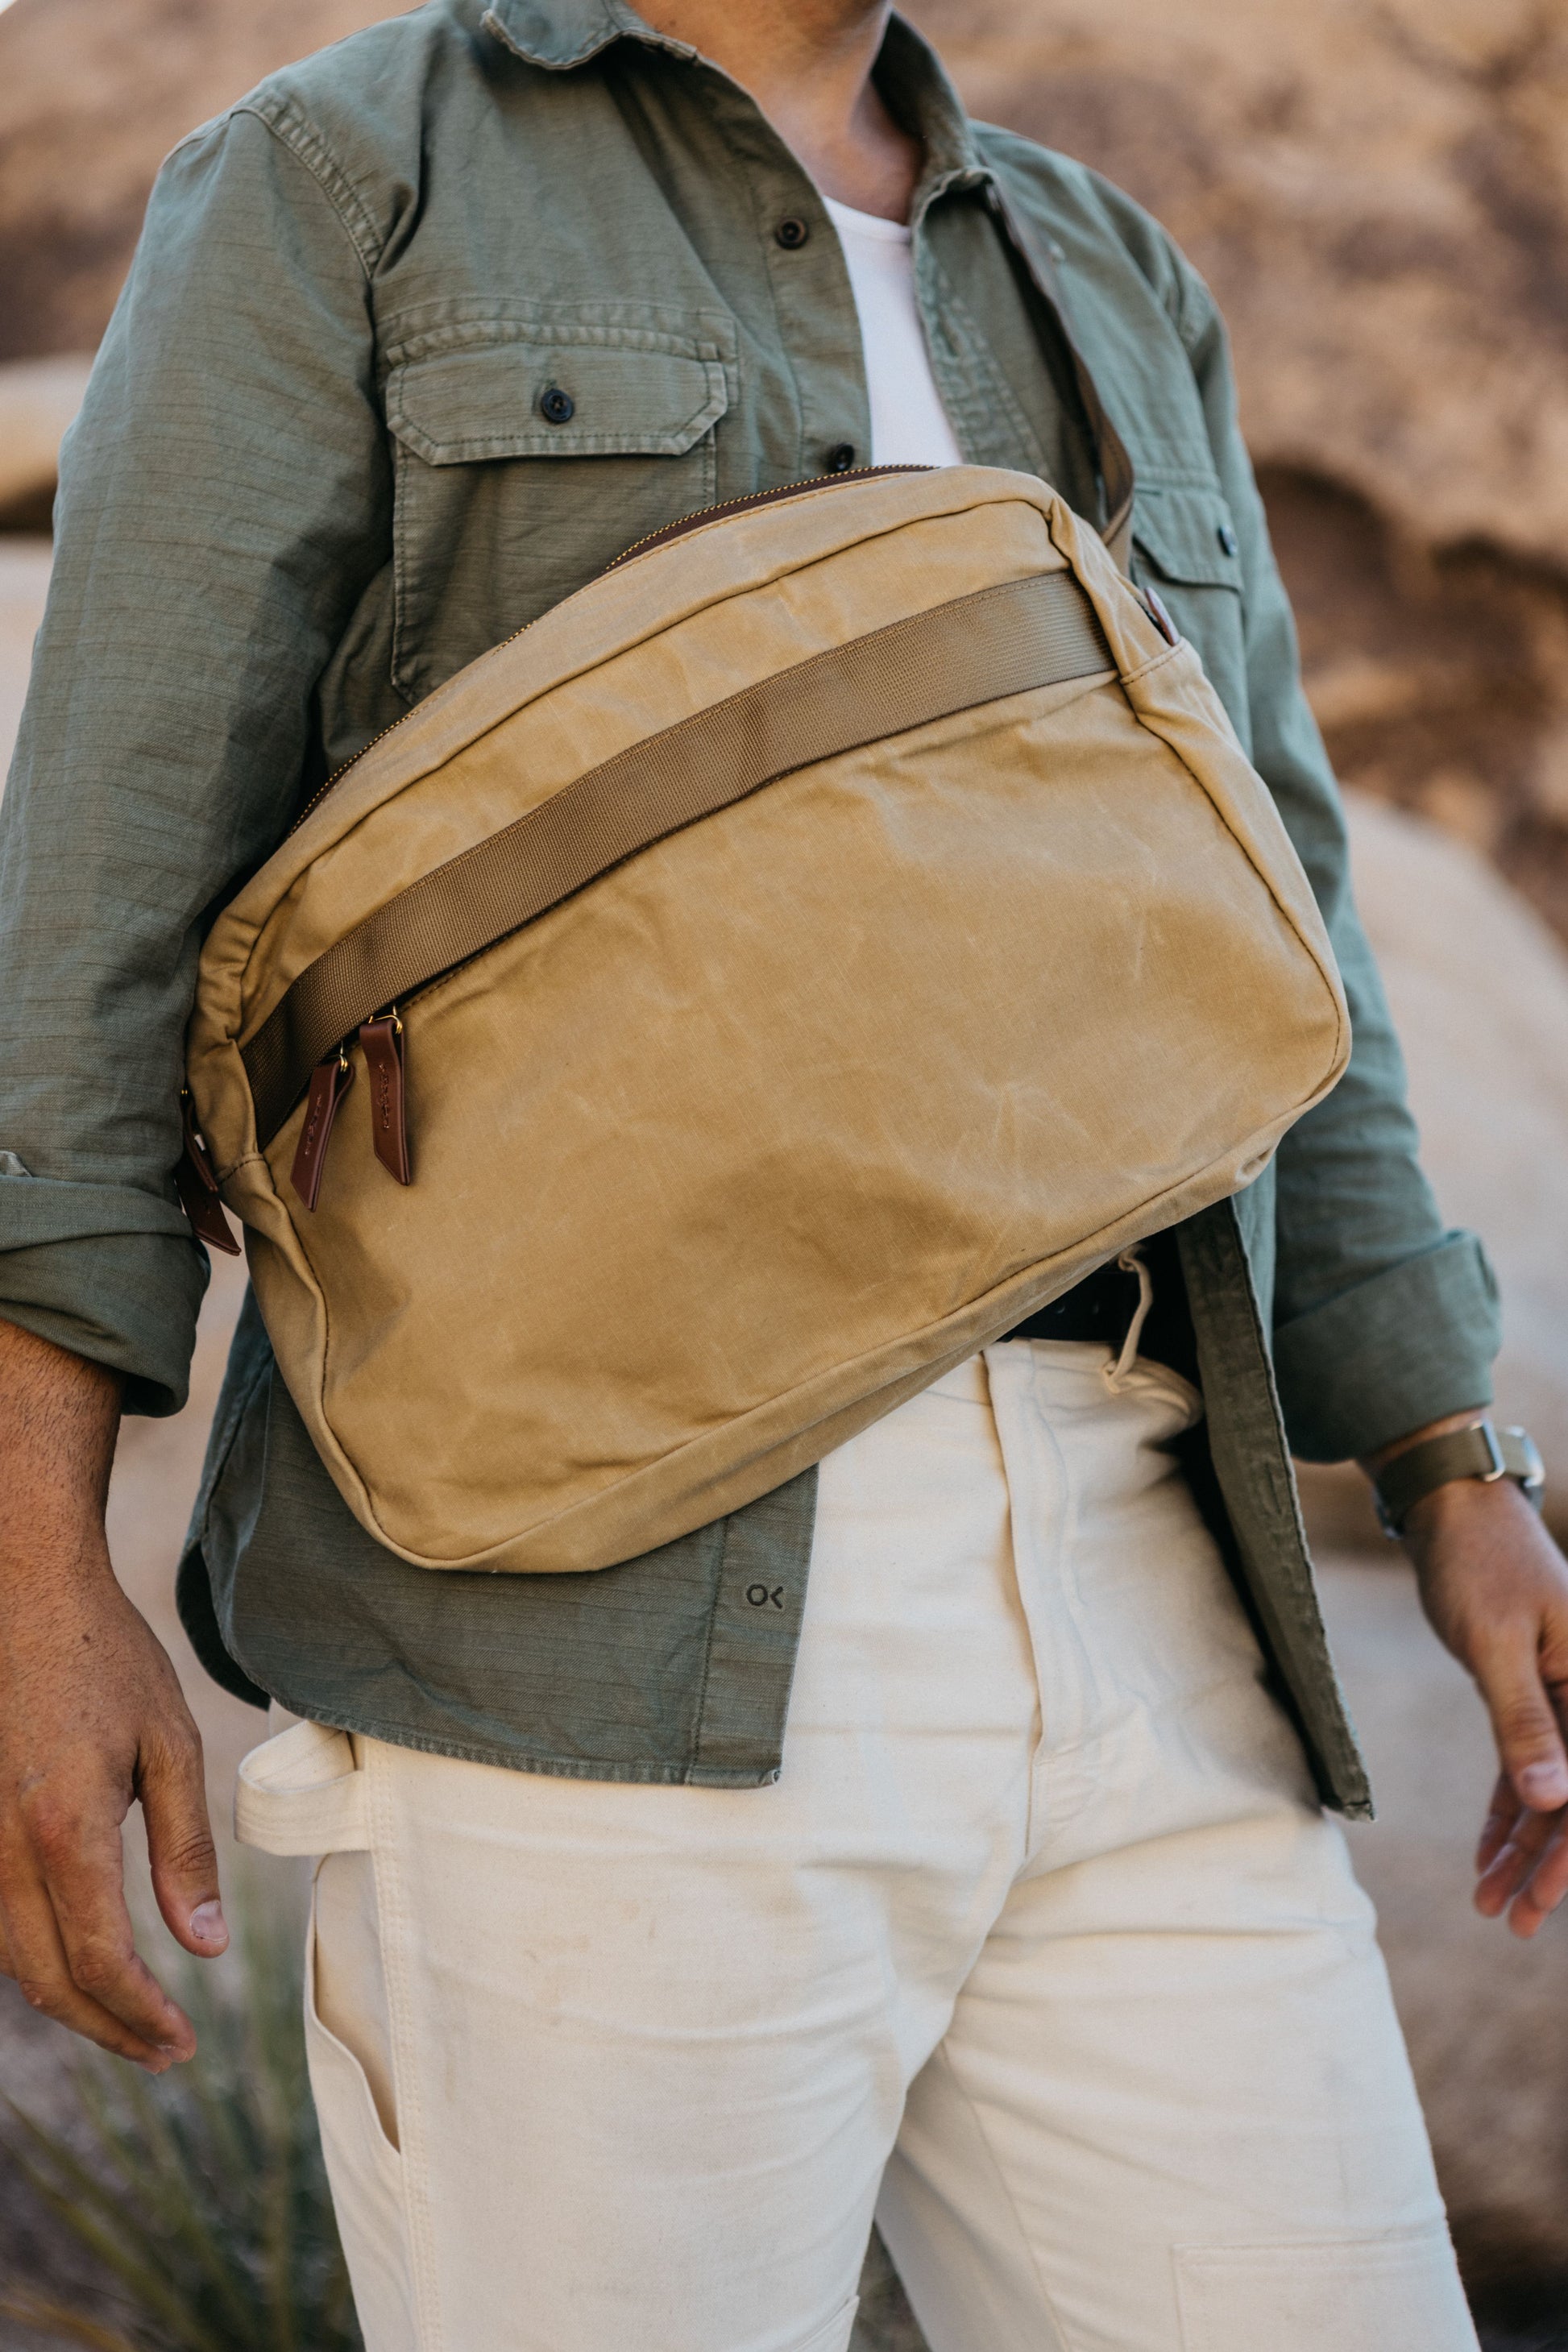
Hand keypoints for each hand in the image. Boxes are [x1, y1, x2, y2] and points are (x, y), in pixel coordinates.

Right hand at [0, 1318, 226, 2069]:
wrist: (21, 1593)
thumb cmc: (105, 1659)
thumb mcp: (168, 1744)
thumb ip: (184, 1851)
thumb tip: (204, 1948)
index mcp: (65, 1831)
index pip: (101, 1961)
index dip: (141, 2017)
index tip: (183, 2042)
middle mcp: (4, 1850)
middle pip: (48, 1979)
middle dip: (108, 2029)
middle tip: (165, 2052)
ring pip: (10, 1958)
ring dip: (68, 2001)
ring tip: (131, 2020)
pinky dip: (32, 1957)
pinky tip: (75, 1962)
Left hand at [1390, 1443, 1567, 1937]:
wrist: (1456, 1510)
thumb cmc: (1478, 1563)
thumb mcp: (1496, 1643)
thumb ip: (1524, 1720)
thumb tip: (1550, 1799)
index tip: (1540, 1903)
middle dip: (1546, 1865)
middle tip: (1508, 1921)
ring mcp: (1567, 1697)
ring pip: (1552, 1790)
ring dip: (1522, 1847)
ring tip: (1488, 1902)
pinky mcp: (1533, 1695)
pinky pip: (1526, 1765)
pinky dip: (1505, 1810)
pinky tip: (1485, 1855)